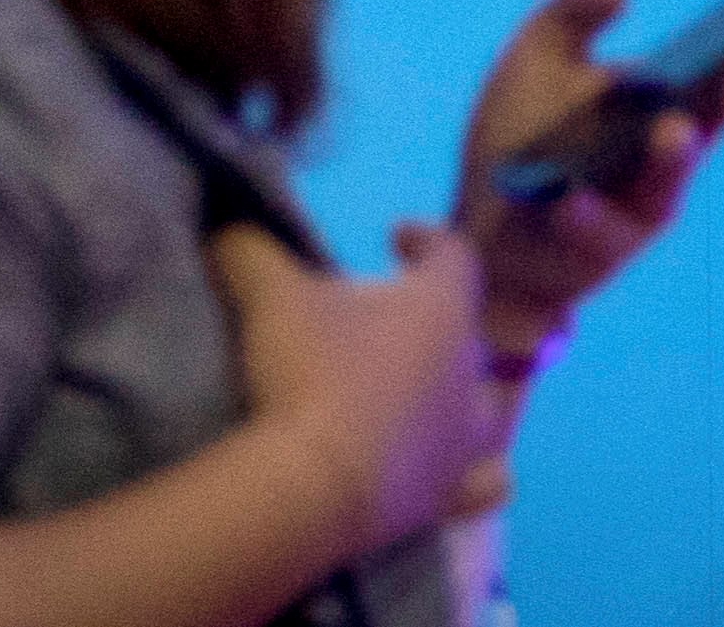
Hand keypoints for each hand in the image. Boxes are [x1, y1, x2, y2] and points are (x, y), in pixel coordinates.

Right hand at [209, 221, 506, 555]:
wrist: (310, 488)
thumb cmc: (307, 375)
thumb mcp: (271, 295)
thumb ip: (253, 251)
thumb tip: (230, 228)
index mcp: (443, 308)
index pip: (455, 254)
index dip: (428, 240)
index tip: (396, 239)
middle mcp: (470, 371)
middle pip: (471, 330)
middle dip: (436, 319)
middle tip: (386, 321)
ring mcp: (466, 439)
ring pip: (493, 405)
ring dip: (466, 393)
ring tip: (430, 391)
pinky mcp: (449, 495)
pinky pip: (488, 480)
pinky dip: (478, 470)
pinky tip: (454, 466)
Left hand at [452, 0, 723, 356]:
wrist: (479, 231)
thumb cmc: (520, 140)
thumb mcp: (535, 57)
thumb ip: (571, 12)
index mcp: (666, 100)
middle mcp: (666, 154)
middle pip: (717, 120)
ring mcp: (637, 207)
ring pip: (664, 182)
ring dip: (672, 155)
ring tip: (673, 129)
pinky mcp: (595, 250)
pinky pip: (589, 228)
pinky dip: (581, 211)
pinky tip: (566, 196)